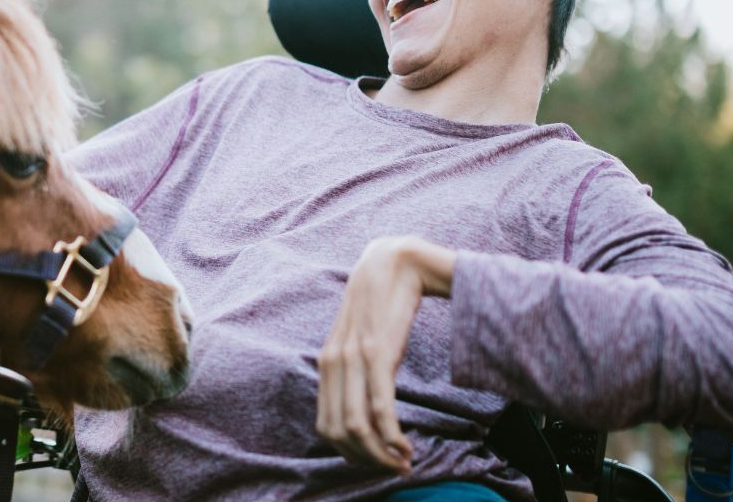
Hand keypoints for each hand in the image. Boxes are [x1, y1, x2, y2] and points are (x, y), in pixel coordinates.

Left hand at [317, 236, 454, 474]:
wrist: (397, 262)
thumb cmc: (384, 303)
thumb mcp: (364, 339)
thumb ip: (358, 368)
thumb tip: (367, 405)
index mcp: (327, 363)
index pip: (326, 425)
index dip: (350, 453)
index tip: (377, 461)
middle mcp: (333, 363)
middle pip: (338, 433)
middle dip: (366, 460)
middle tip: (395, 470)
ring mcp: (353, 358)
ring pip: (356, 427)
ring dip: (380, 454)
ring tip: (404, 463)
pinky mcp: (378, 353)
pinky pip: (380, 408)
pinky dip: (392, 436)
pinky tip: (406, 446)